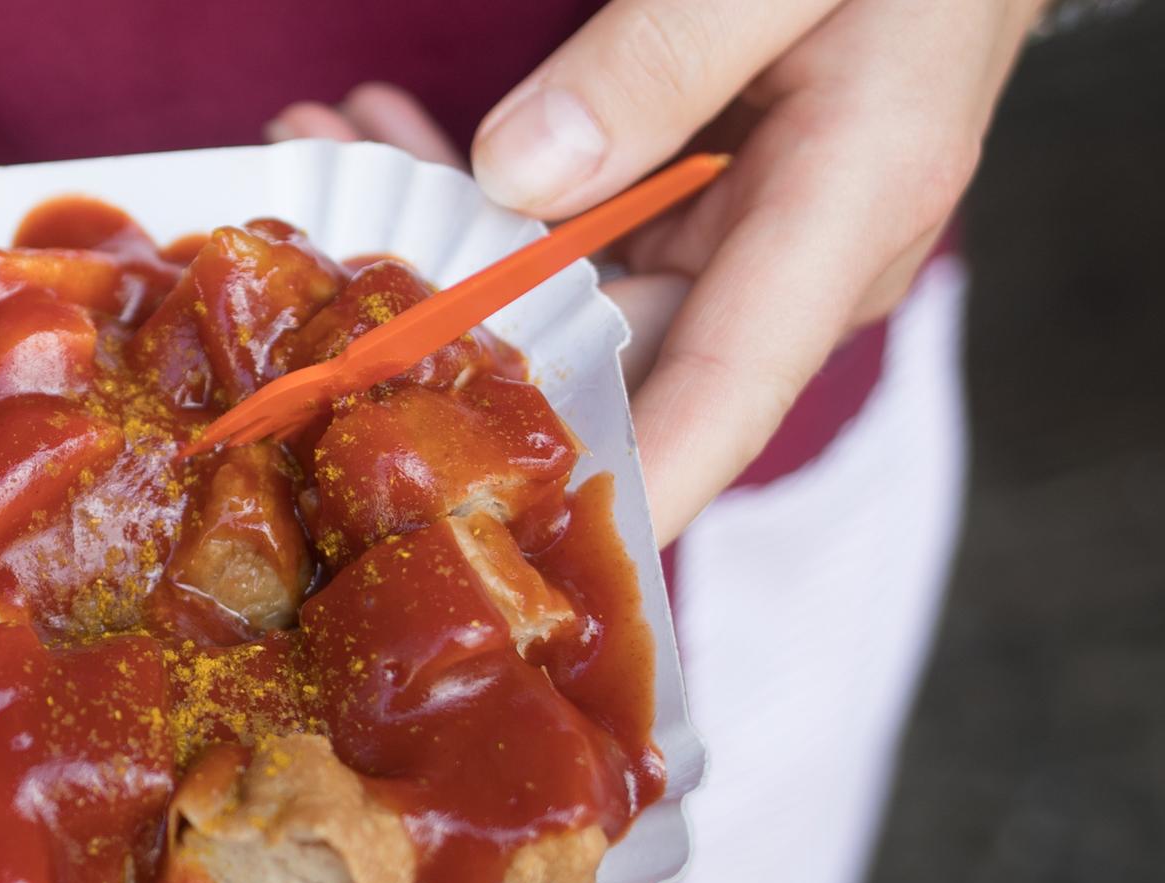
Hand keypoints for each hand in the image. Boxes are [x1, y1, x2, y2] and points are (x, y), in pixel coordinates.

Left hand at [273, 0, 1042, 541]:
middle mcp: (801, 257)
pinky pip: (585, 224)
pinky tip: (390, 132)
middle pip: (611, 353)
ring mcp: (754, 236)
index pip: (722, 396)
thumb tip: (525, 168)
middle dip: (454, 327)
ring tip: (318, 156)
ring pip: (575, 288)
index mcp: (850, 210)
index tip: (512, 551)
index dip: (618, 487)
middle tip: (314, 271)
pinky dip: (488, 184)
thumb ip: (668, 49)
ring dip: (445, 234)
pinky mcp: (716, 202)